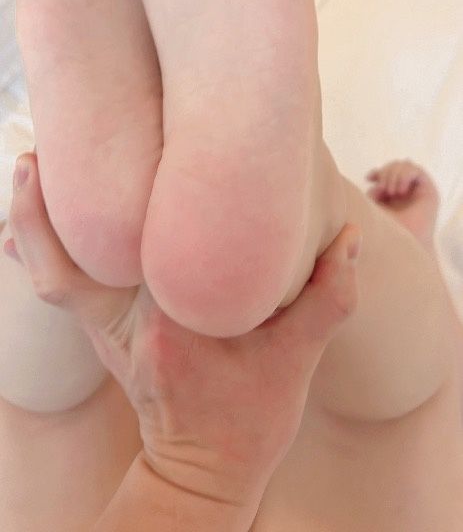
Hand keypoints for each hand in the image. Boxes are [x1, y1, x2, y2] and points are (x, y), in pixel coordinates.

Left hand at [8, 153, 360, 515]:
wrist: (206, 471)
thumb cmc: (252, 418)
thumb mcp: (300, 361)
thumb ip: (329, 297)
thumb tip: (349, 237)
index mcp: (178, 322)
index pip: (155, 245)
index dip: (146, 192)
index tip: (149, 137)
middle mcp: (129, 323)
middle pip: (85, 251)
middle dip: (57, 197)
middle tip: (47, 142)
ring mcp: (105, 329)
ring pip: (53, 268)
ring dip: (33, 218)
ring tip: (28, 163)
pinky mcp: (97, 328)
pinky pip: (55, 281)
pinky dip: (36, 244)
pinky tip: (32, 204)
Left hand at [366, 160, 438, 244]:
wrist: (405, 243)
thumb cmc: (390, 230)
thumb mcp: (375, 208)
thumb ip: (374, 192)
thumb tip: (374, 182)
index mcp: (395, 195)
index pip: (388, 173)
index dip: (378, 172)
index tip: (369, 178)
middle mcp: (408, 190)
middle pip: (396, 166)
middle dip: (386, 173)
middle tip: (384, 190)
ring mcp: (418, 189)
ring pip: (405, 165)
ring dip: (395, 175)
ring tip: (392, 192)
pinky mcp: (428, 189)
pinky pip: (415, 170)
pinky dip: (405, 176)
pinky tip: (400, 191)